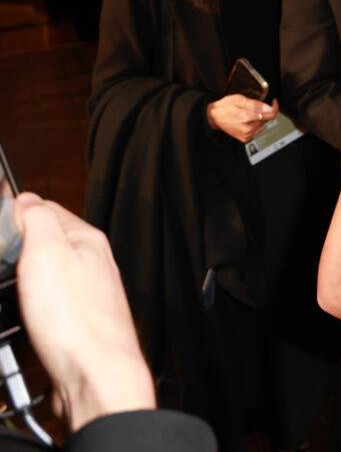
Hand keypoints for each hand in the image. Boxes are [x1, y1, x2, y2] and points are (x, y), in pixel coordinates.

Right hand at [14, 193, 154, 431]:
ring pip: (46, 274)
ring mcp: (86, 294)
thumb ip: (38, 220)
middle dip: (18, 246)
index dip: (17, 212)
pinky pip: (48, 303)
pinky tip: (22, 313)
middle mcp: (92, 264)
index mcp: (87, 240)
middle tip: (2, 260)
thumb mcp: (48, 253)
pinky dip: (30, 304)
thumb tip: (27, 201)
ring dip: (22, 277)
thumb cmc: (76, 319)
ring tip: (9, 285)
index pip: (48, 209)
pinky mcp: (77, 322)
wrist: (96, 374)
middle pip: (46, 242)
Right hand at [206, 95, 276, 142]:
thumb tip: (268, 108)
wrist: (213, 118)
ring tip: (246, 115)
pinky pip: (257, 131)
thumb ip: (255, 104)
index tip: (273, 102)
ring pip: (262, 125)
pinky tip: (246, 121)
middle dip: (263, 112)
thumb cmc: (224, 107)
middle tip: (252, 107)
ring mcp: (247, 135)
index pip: (270, 115)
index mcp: (247, 117)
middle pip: (266, 119)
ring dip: (259, 119)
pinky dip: (254, 125)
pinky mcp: (245, 139)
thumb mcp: (239, 99)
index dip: (274, 107)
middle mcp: (248, 128)